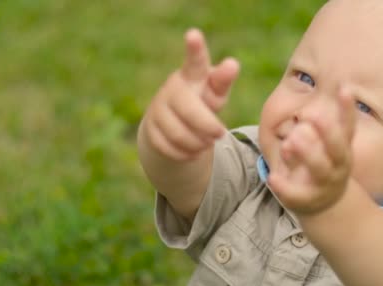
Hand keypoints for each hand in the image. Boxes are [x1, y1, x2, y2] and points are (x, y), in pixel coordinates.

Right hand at [140, 28, 239, 160]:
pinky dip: (186, 154)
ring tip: (207, 142)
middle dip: (208, 126)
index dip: (195, 49)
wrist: (171, 126)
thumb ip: (222, 80)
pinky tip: (192, 150)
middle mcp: (172, 88)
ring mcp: (158, 108)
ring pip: (180, 133)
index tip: (194, 34)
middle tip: (221, 134)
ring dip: (199, 143)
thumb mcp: (215, 92)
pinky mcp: (150, 129)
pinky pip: (170, 147)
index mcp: (192, 75)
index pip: (195, 61)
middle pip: (190, 110)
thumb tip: (232, 64)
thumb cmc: (201, 102)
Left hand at [268, 87, 357, 214]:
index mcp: (343, 148)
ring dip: (306, 154)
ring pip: (319, 170)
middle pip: (337, 148)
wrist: (325, 204)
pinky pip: (296, 194)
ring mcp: (324, 184)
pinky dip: (284, 186)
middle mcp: (338, 166)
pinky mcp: (306, 199)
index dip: (348, 109)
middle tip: (310, 115)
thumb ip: (320, 126)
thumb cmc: (323, 164)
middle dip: (327, 132)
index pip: (348, 126)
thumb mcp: (327, 145)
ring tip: (289, 141)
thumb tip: (312, 106)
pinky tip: (272, 177)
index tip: (344, 88)